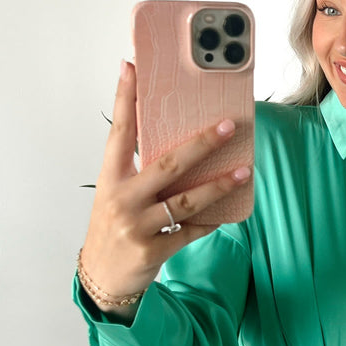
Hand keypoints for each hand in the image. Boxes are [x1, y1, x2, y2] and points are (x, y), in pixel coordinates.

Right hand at [79, 60, 250, 316]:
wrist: (101, 277)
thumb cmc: (114, 227)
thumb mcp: (116, 194)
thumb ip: (138, 169)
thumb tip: (173, 137)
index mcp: (111, 178)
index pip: (119, 132)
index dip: (126, 100)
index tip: (131, 68)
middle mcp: (122, 199)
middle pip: (167, 164)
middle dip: (202, 144)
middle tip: (229, 126)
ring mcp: (137, 226)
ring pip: (186, 201)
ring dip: (220, 185)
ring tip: (244, 172)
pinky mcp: (153, 250)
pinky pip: (190, 231)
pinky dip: (210, 222)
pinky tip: (228, 214)